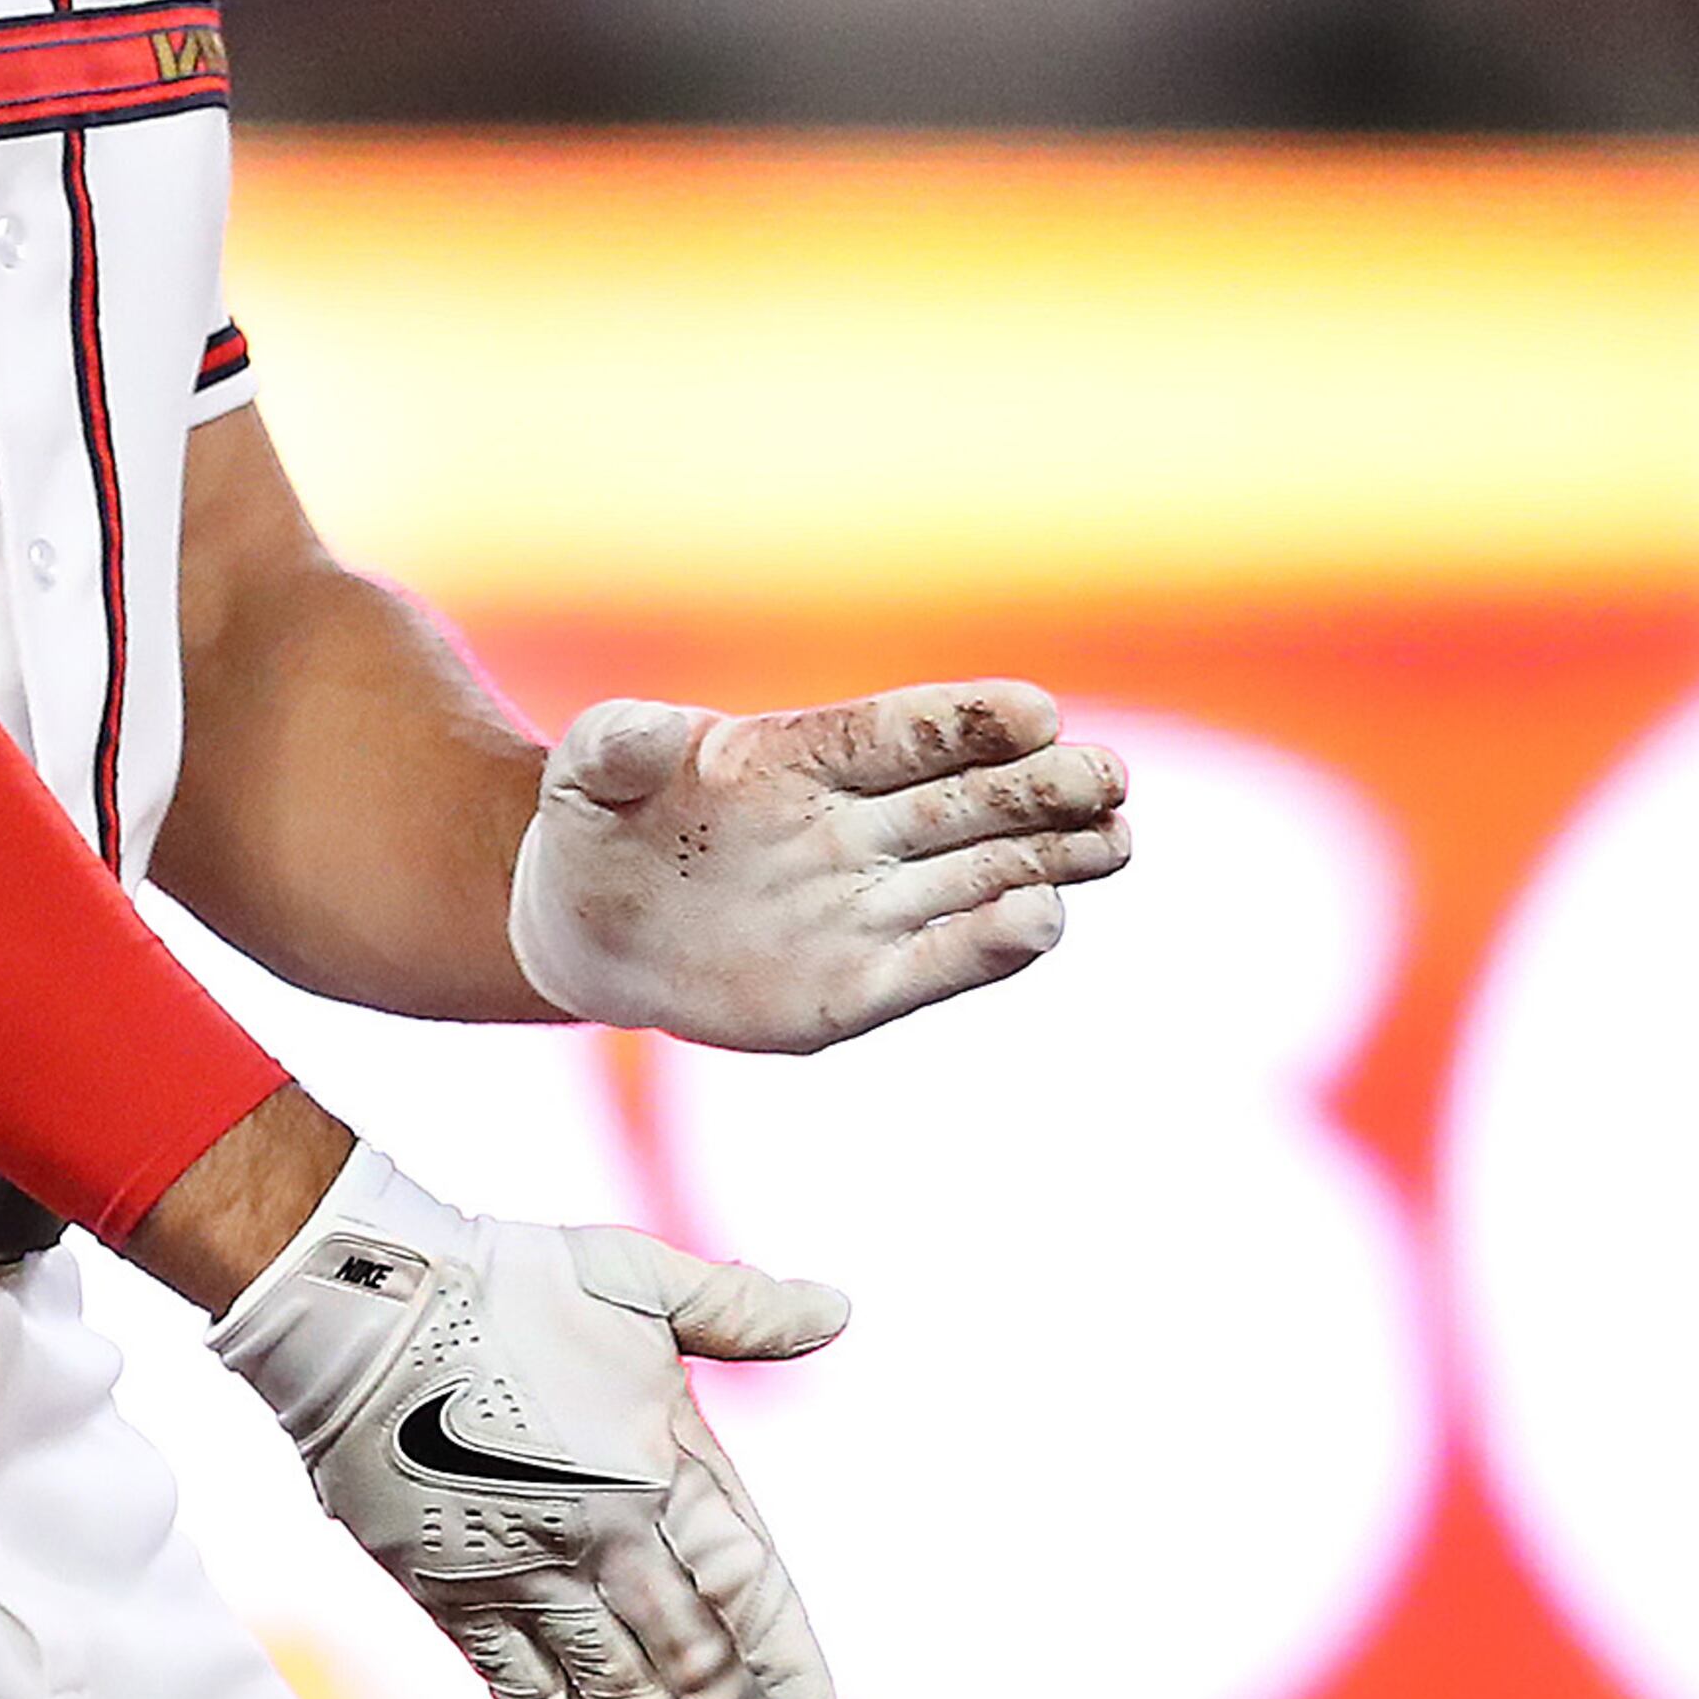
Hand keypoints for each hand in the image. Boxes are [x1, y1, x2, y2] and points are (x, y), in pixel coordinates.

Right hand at [210, 1142, 843, 1698]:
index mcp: (662, 1468)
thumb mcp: (640, 1277)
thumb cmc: (506, 1281)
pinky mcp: (452, 1590)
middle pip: (694, 1664)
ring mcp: (524, 1574)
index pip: (749, 1593)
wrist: (362, 1309)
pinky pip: (521, 1686)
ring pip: (619, 1689)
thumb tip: (839, 1308)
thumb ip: (742, 1312)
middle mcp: (603, 1539)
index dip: (790, 1665)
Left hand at [507, 680, 1129, 1051]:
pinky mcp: (855, 986)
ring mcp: (864, 908)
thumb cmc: (597, 827)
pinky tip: (1045, 923)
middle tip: (1110, 778)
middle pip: (967, 802)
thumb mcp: (587, 773)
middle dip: (1040, 789)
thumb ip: (617, 743)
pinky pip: (932, 964)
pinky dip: (987, 948)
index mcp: (804, 757)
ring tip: (1115, 841)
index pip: (903, 733)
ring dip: (1048, 861)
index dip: (968, 721)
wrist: (582, 927)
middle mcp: (855, 829)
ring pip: (976, 878)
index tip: (1038, 712)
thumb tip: (659, 735)